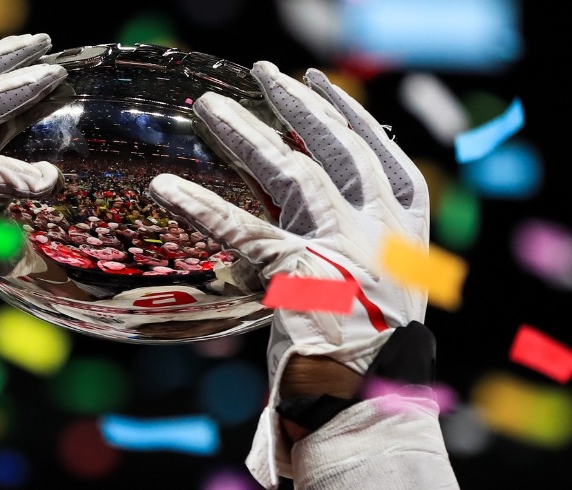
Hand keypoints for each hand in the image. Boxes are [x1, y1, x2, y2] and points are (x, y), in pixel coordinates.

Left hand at [149, 62, 428, 386]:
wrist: (370, 400)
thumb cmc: (365, 349)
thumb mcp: (375, 285)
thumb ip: (349, 245)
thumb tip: (306, 217)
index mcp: (404, 229)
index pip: (377, 153)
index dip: (347, 114)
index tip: (320, 83)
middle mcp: (381, 228)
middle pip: (337, 148)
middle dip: (299, 105)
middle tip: (265, 72)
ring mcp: (343, 247)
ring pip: (293, 171)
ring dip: (247, 134)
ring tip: (210, 106)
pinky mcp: (299, 273)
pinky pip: (242, 230)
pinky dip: (201, 207)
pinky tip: (166, 188)